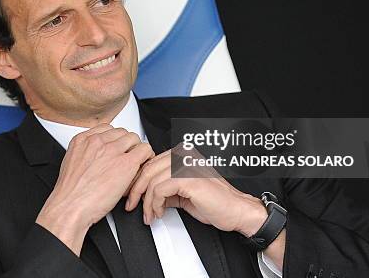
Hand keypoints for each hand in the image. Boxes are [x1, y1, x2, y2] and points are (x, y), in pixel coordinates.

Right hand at [36, 124, 153, 254]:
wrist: (70, 207)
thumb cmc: (70, 194)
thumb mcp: (71, 165)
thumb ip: (85, 154)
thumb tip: (97, 157)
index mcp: (82, 140)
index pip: (107, 129)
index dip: (115, 140)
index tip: (117, 149)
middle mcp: (97, 142)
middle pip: (122, 133)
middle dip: (126, 145)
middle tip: (127, 159)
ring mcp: (112, 151)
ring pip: (134, 139)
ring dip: (136, 151)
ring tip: (134, 165)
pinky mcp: (126, 163)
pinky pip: (144, 150)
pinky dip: (146, 157)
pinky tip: (141, 168)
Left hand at [126, 148, 266, 236]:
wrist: (236, 211)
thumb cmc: (215, 202)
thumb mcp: (182, 193)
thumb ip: (165, 188)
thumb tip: (147, 193)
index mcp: (182, 154)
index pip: (150, 162)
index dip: (137, 180)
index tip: (132, 195)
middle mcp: (183, 155)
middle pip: (147, 169)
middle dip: (136, 190)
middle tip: (132, 205)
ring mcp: (186, 165)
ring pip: (151, 180)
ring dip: (146, 202)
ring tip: (149, 214)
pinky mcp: (187, 178)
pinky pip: (159, 189)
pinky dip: (155, 204)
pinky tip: (159, 212)